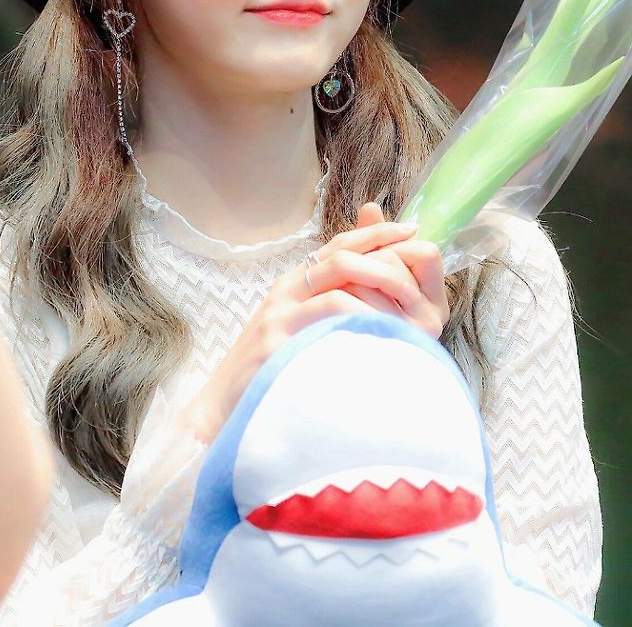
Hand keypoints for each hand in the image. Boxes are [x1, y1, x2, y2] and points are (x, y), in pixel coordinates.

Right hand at [185, 204, 444, 443]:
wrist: (221, 410)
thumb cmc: (269, 373)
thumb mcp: (302, 333)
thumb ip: (333, 308)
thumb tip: (375, 301)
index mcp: (294, 284)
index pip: (338, 244)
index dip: (375, 233)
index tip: (411, 228)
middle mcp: (286, 290)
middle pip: (340, 253)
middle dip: (383, 254)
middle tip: (416, 264)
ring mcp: (280, 313)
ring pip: (337, 279)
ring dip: (377, 290)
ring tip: (406, 310)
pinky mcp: (278, 340)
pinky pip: (327, 314)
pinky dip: (359, 317)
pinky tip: (381, 333)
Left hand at [342, 201, 449, 339]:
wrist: (328, 375)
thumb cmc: (349, 318)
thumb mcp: (368, 275)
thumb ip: (373, 242)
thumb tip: (370, 207)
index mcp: (432, 299)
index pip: (426, 251)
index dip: (395, 247)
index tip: (375, 260)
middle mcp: (431, 319)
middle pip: (396, 259)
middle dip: (364, 261)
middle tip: (344, 281)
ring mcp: (411, 336)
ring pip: (377, 277)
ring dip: (348, 280)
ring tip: (334, 297)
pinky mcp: (388, 350)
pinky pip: (364, 304)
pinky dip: (344, 302)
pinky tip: (330, 312)